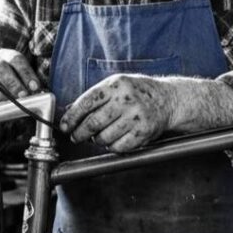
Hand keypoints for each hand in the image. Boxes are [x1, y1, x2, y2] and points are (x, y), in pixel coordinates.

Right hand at [0, 49, 41, 105]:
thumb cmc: (10, 82)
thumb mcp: (19, 76)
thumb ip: (29, 84)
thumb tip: (40, 95)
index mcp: (4, 55)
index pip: (16, 59)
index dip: (26, 73)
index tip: (35, 87)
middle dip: (13, 84)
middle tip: (24, 97)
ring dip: (4, 98)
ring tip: (15, 107)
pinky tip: (1, 112)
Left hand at [59, 74, 173, 152]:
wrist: (168, 99)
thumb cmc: (138, 92)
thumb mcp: (117, 85)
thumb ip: (95, 97)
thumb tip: (69, 111)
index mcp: (116, 85)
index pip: (86, 103)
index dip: (71, 118)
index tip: (64, 127)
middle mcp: (126, 100)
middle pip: (93, 123)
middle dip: (79, 133)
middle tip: (76, 137)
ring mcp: (136, 117)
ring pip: (104, 138)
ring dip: (97, 141)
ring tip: (99, 136)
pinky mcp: (143, 132)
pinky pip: (118, 147)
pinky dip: (112, 147)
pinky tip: (113, 140)